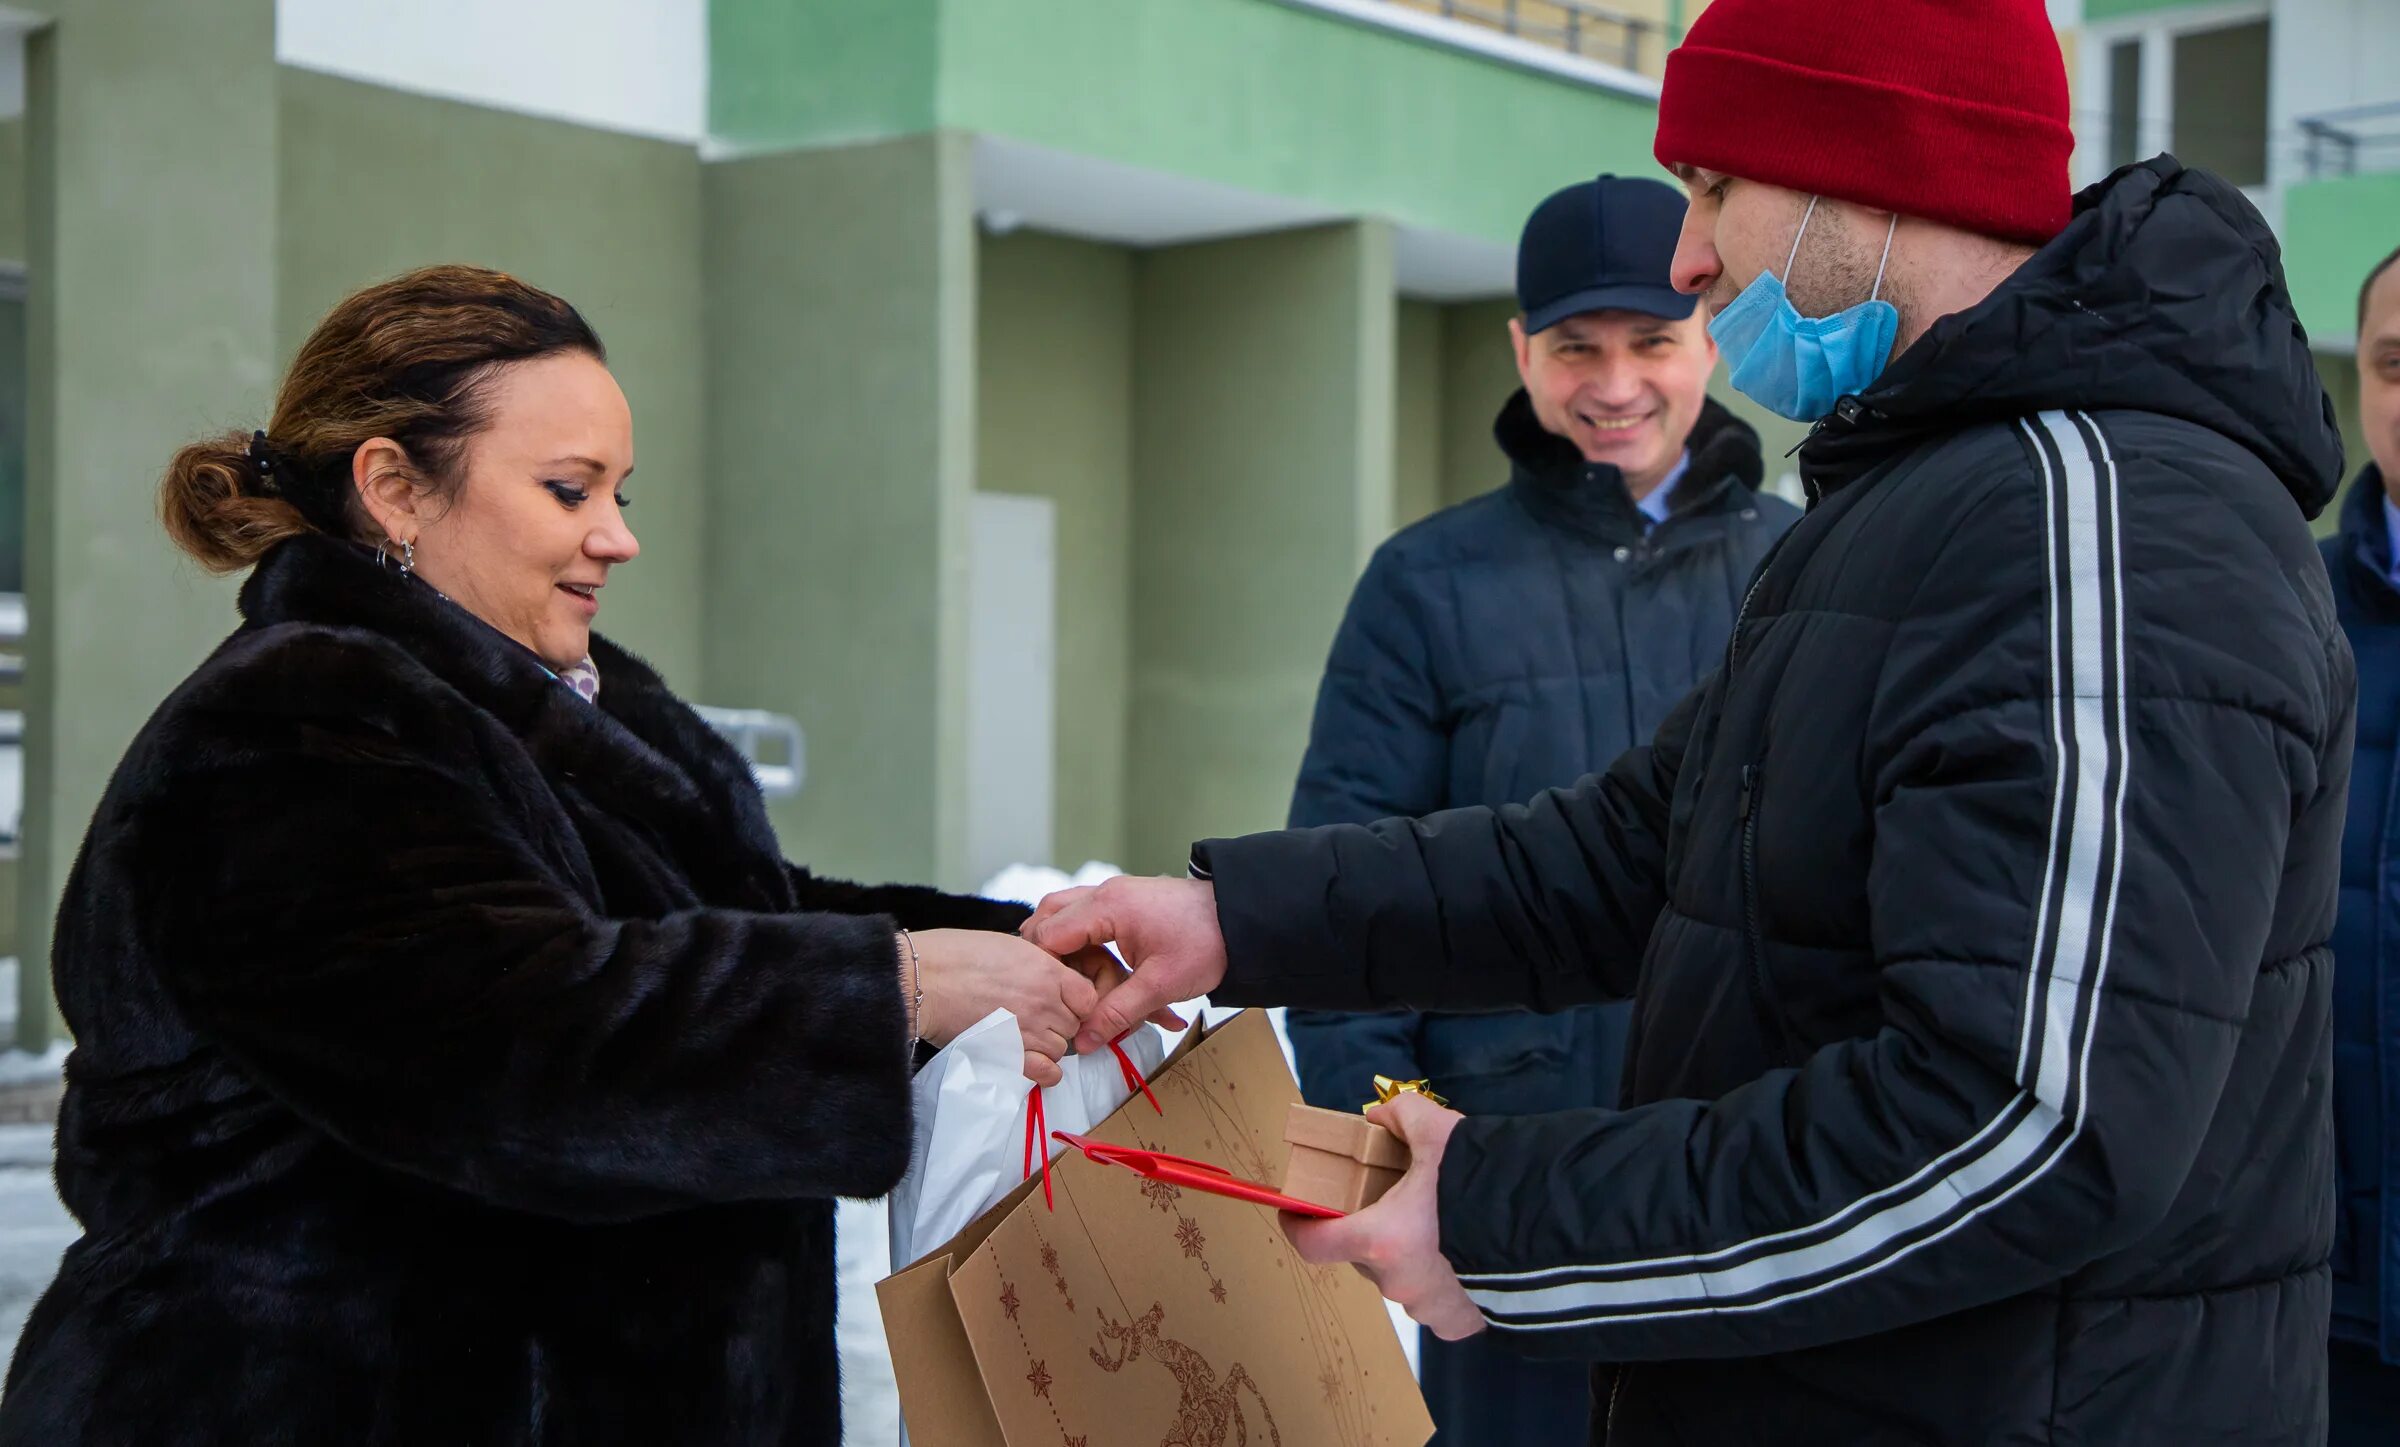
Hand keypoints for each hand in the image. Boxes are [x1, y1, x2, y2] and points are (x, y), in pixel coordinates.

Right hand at [909, 929, 1097, 1087]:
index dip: (1077, 1001)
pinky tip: (1033, 1061)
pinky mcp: (1010, 1054)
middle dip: (1060, 1022)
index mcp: (1048, 970)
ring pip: (1061, 1048)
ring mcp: (1029, 1031)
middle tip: (1037, 1016)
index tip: (1063, 1000)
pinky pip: (1047, 1073)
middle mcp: (1045, 1002)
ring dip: (1048, 1045)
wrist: (924, 979)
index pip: (1088, 996)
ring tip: (1026, 1035)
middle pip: (1075, 1023)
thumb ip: (1038, 961)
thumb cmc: (956, 955)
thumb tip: (1050, 973)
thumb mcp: (1009, 944)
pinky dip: (1045, 1071)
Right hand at [1024, 877, 1226, 1053]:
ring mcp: (1114, 893)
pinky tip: (1089, 970)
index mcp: (1107, 907)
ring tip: (1066, 984)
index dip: (1042, 970)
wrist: (1243, 919)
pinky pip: (1087, 915)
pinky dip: (1081, 939)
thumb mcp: (1160, 986)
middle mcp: (1105, 893)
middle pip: (1047, 916)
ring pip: (1065, 913)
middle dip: (1044, 955)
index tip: (1046, 999)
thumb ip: (1117, 1013)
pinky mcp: (1126, 902)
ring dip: (1062, 947)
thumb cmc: (1207, 944)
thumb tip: (1083, 1041)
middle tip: (1049, 990)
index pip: (1048, 935)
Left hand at [1283, 1092, 1484, 1340]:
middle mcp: (1397, 1283)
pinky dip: (1447, 1283)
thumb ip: (1403, 1116)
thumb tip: (1382, 1113)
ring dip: (1414, 1257)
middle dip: (1376, 1231)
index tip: (1295, 1212)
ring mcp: (1429, 1309)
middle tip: (1400, 1203)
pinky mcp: (1461, 1323)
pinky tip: (1469, 1259)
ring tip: (1446, 1227)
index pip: (1314, 1245)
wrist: (1549, 1226)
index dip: (1298, 1227)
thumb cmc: (1485, 1180)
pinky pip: (1440, 1304)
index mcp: (1381, 1240)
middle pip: (1367, 1256)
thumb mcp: (1440, 1132)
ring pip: (1405, 1280)